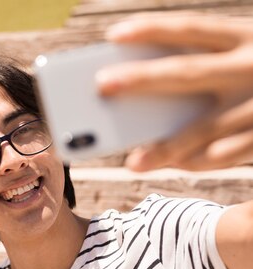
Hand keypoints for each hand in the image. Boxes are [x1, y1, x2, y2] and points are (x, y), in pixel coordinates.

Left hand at [97, 13, 252, 171]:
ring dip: (168, 146)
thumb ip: (210, 64)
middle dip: (142, 79)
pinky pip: (231, 155)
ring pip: (207, 127)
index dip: (154, 29)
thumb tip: (148, 85)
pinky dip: (202, 162)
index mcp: (249, 38)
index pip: (194, 29)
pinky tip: (176, 167)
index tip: (114, 34)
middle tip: (102, 85)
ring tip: (133, 161)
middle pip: (189, 73)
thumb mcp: (248, 55)